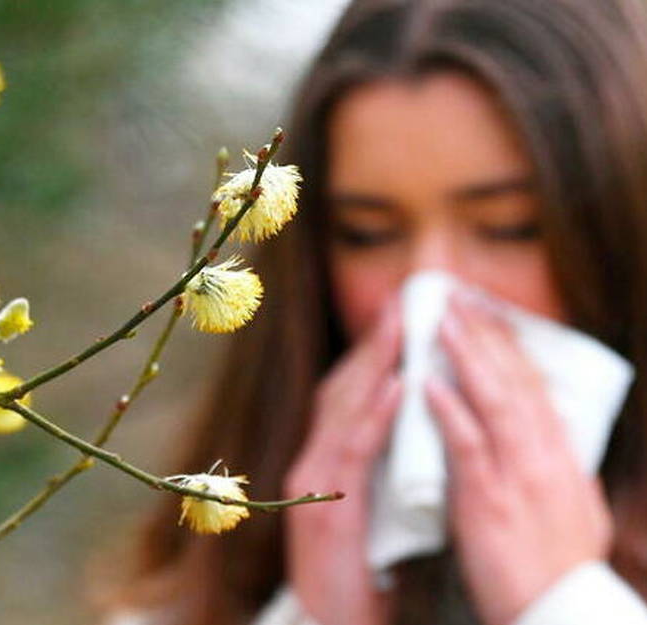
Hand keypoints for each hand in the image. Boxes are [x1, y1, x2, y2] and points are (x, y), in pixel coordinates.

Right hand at [284, 300, 402, 624]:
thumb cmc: (359, 578)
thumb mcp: (368, 510)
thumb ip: (379, 466)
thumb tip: (410, 421)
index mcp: (320, 464)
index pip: (345, 395)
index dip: (371, 352)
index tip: (402, 314)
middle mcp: (308, 467)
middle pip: (340, 391)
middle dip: (375, 344)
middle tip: (406, 300)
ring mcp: (311, 488)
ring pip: (342, 412)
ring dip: (375, 365)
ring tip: (405, 327)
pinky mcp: (323, 511)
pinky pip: (351, 455)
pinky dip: (373, 417)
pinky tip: (395, 387)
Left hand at [426, 291, 612, 624]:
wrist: (558, 612)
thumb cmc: (556, 572)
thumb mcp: (575, 513)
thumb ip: (559, 474)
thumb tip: (558, 443)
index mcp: (562, 460)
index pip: (535, 389)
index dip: (510, 348)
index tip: (487, 315)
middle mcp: (545, 459)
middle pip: (516, 383)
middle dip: (486, 336)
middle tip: (457, 298)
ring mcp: (520, 477)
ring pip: (495, 402)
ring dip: (466, 357)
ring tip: (441, 320)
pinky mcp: (491, 500)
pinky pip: (468, 447)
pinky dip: (449, 411)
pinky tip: (428, 385)